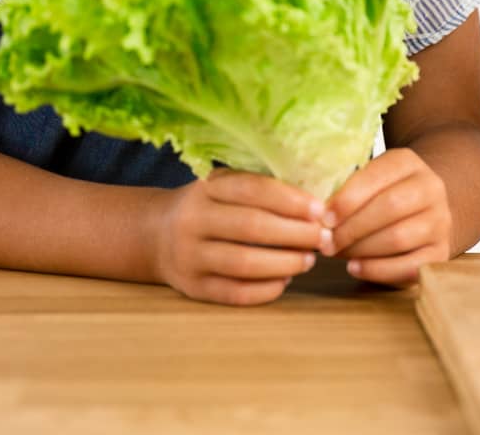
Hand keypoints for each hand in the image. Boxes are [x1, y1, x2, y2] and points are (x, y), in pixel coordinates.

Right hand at [151, 169, 325, 304]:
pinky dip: (265, 289)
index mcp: (206, 189)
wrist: (155, 234)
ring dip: (285, 262)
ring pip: (244, 263)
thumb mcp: (224, 185)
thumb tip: (315, 202)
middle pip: (251, 227)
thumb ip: (259, 187)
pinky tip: (285, 280)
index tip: (320, 210)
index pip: (252, 189)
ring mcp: (189, 256)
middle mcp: (193, 221)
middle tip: (324, 238)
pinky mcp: (192, 287)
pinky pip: (234, 292)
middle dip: (295, 233)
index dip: (289, 200)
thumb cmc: (208, 206)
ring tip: (309, 259)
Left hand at [321, 148, 451, 287]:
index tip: (323, 217)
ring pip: (399, 237)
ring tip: (337, 253)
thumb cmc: (382, 195)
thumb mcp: (370, 179)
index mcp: (409, 163)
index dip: (348, 198)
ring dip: (361, 249)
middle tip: (325, 242)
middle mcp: (431, 188)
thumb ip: (348, 189)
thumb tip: (316, 214)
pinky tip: (355, 268)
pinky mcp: (440, 253)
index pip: (378, 176)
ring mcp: (440, 222)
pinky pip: (409, 266)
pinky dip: (377, 270)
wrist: (423, 210)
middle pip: (390, 207)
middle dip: (351, 228)